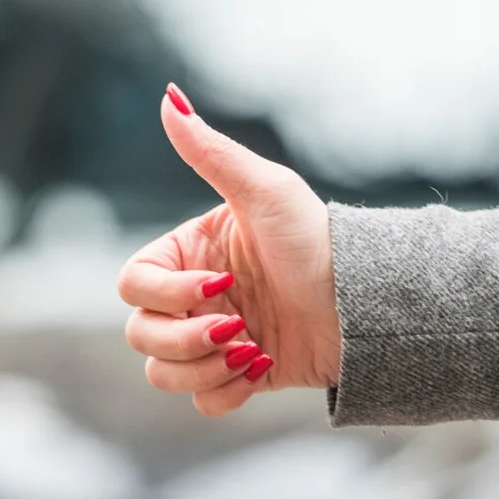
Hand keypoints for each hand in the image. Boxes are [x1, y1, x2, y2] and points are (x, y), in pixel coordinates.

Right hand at [118, 84, 339, 415]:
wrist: (366, 305)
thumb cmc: (317, 240)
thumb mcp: (263, 190)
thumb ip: (209, 150)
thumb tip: (168, 96)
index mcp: (188, 254)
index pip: (133, 285)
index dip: (166, 294)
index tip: (220, 285)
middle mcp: (193, 298)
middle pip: (139, 334)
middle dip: (183, 339)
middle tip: (236, 328)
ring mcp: (213, 339)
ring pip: (162, 373)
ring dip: (201, 368)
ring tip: (250, 350)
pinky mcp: (238, 377)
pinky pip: (200, 401)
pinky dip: (223, 393)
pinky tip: (260, 367)